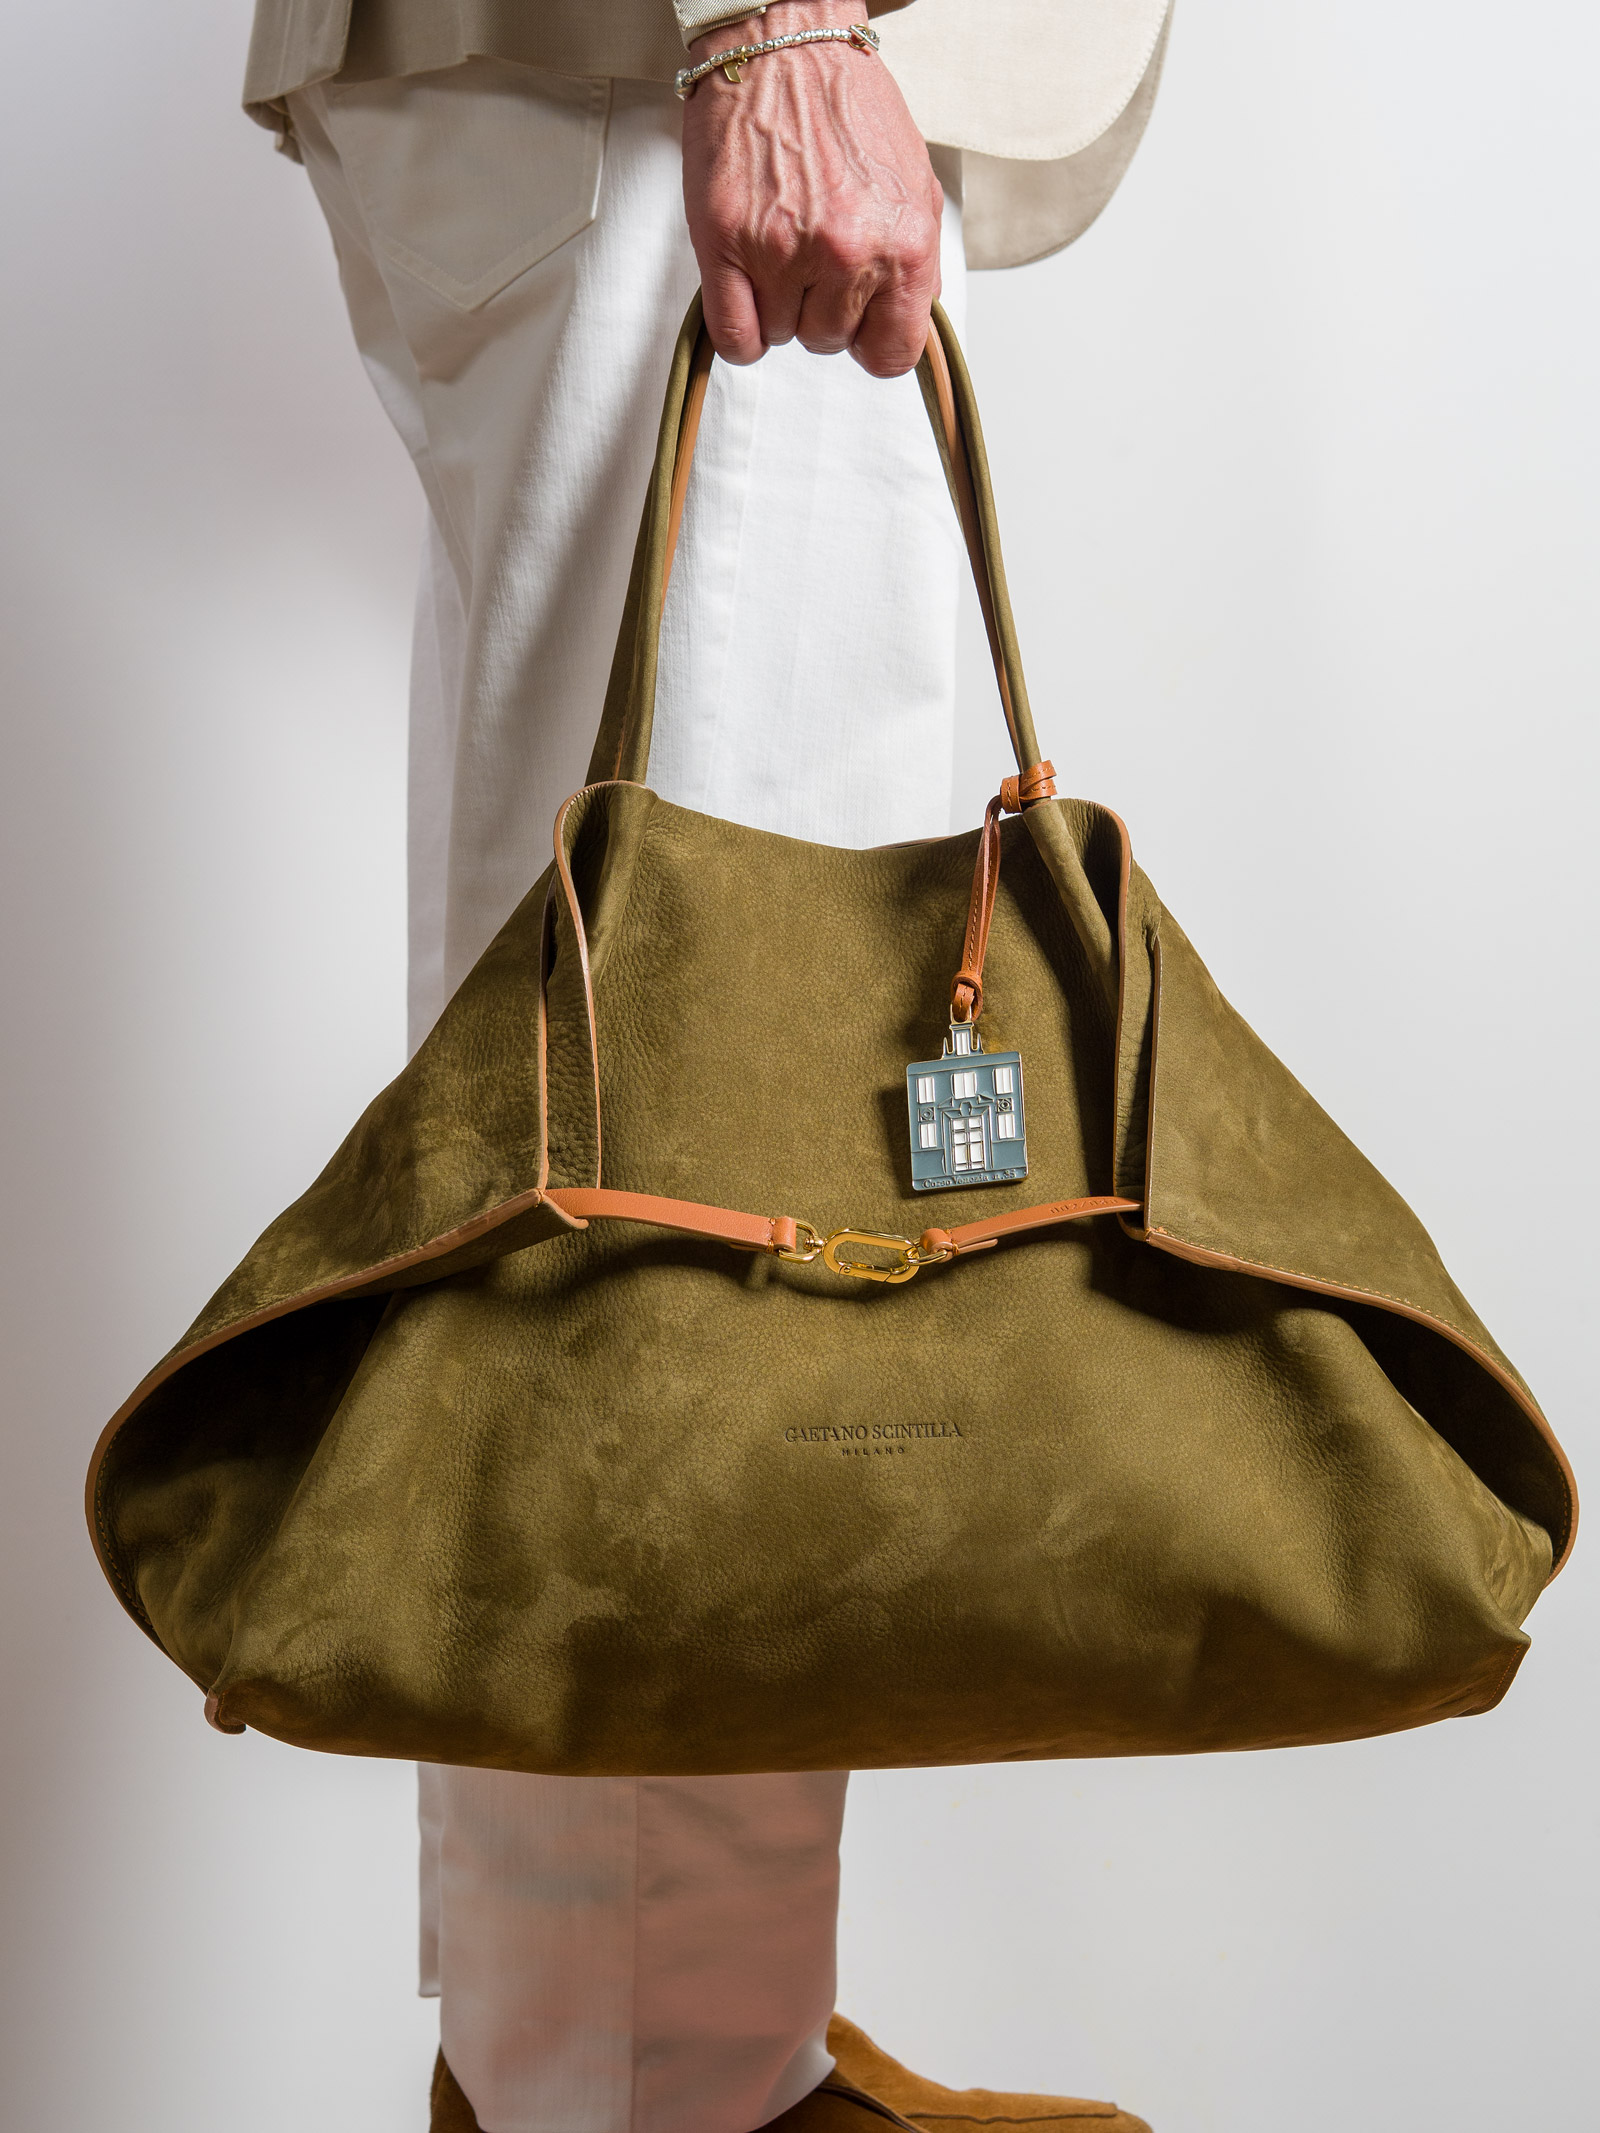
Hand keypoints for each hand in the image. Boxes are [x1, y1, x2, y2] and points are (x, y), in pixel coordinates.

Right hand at [680, 1, 944, 377]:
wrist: (783, 43)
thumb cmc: (843, 103)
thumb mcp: (912, 185)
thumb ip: (914, 262)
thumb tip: (903, 321)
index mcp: (902, 243)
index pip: (891, 354)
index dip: (871, 341)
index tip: (858, 321)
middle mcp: (847, 252)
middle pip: (829, 343)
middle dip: (819, 307)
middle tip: (811, 251)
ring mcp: (783, 251)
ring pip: (781, 336)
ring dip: (777, 304)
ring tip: (778, 242)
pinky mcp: (727, 244)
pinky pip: (735, 337)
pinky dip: (740, 330)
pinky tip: (745, 292)